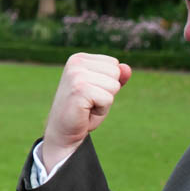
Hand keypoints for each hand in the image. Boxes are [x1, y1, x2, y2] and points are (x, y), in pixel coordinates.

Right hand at [39, 53, 131, 169]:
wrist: (63, 131)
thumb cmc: (83, 110)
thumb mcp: (102, 90)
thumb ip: (115, 77)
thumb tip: (127, 68)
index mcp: (79, 58)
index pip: (114, 64)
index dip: (108, 82)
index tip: (91, 92)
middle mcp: (76, 63)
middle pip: (116, 72)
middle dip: (108, 91)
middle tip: (89, 101)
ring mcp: (76, 75)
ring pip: (114, 86)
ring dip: (105, 101)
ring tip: (88, 106)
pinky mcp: (79, 90)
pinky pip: (108, 99)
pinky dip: (101, 110)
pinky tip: (85, 112)